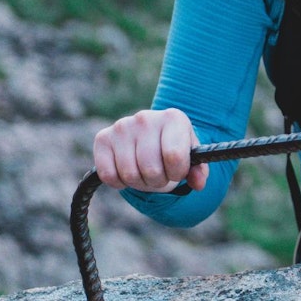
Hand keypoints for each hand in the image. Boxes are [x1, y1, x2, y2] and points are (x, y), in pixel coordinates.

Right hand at [92, 108, 207, 192]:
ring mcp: (122, 126)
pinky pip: (109, 175)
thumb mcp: (190, 157)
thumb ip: (198, 170)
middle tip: (160, 174)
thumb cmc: (173, 148)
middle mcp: (146, 117)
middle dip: (158, 181)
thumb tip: (198, 183)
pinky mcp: (102, 138)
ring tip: (144, 172)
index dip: (177, 173)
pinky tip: (127, 172)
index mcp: (173, 118)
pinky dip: (119, 183)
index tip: (177, 171)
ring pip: (130, 175)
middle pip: (151, 169)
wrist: (151, 137)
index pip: (174, 156)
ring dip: (139, 183)